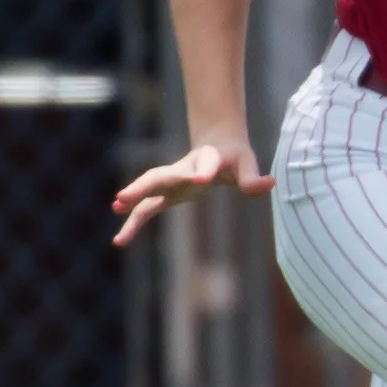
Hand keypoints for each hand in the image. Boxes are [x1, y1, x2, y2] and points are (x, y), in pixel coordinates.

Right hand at [111, 136, 271, 245]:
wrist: (218, 145)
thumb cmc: (235, 157)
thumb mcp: (248, 165)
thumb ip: (253, 178)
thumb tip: (270, 183)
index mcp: (208, 160)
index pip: (206, 165)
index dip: (205, 171)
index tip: (202, 179)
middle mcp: (184, 169)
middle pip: (162, 175)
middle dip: (146, 184)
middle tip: (125, 196)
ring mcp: (172, 181)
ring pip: (149, 189)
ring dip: (133, 198)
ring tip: (115, 208)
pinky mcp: (168, 195)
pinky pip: (147, 208)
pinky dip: (134, 222)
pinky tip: (120, 240)